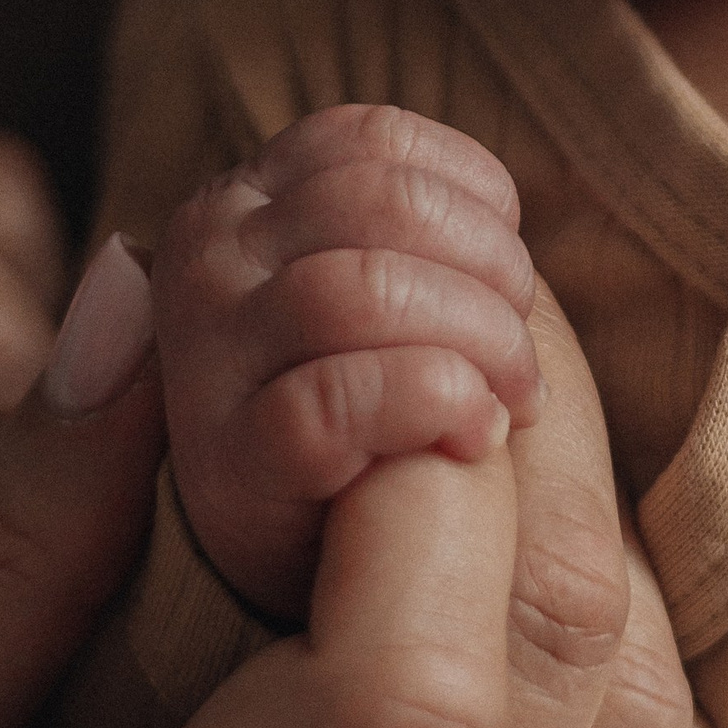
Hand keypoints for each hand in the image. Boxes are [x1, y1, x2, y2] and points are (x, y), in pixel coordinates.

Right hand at [0, 241, 727, 727]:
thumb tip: (130, 313)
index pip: (398, 689)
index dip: (417, 461)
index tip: (341, 330)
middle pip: (555, 655)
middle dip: (516, 414)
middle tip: (422, 296)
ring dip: (588, 527)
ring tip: (471, 414)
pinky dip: (667, 722)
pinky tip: (558, 635)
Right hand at [154, 104, 542, 618]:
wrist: (303, 586)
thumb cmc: (380, 421)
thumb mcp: (393, 294)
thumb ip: (421, 233)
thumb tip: (493, 207)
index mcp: (248, 198)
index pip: (373, 142)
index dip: (473, 204)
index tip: (506, 283)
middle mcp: (206, 256)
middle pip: (382, 202)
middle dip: (490, 277)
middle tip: (522, 365)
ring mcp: (205, 357)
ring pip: (362, 288)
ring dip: (475, 343)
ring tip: (508, 405)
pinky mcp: (227, 461)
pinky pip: (338, 398)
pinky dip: (430, 405)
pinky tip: (474, 438)